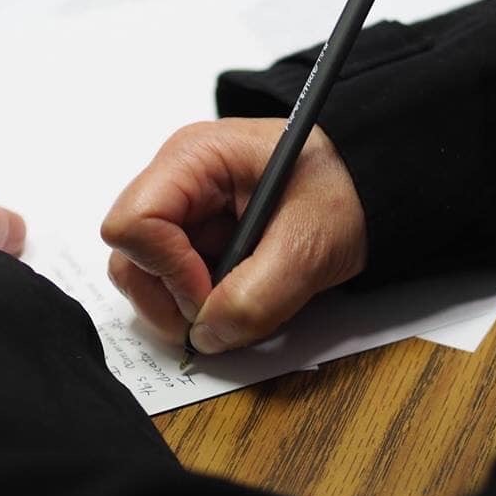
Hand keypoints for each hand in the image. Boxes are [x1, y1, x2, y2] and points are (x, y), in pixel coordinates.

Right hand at [101, 118, 366, 354]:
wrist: (366, 189)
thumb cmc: (342, 191)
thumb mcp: (310, 245)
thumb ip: (257, 297)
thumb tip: (206, 337)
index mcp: (195, 159)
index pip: (133, 223)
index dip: (167, 270)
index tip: (211, 294)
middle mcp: (178, 181)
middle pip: (130, 255)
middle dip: (169, 298)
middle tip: (222, 314)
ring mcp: (184, 210)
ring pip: (147, 274)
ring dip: (186, 305)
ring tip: (239, 302)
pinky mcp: (196, 236)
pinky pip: (176, 281)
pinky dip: (203, 301)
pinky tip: (243, 291)